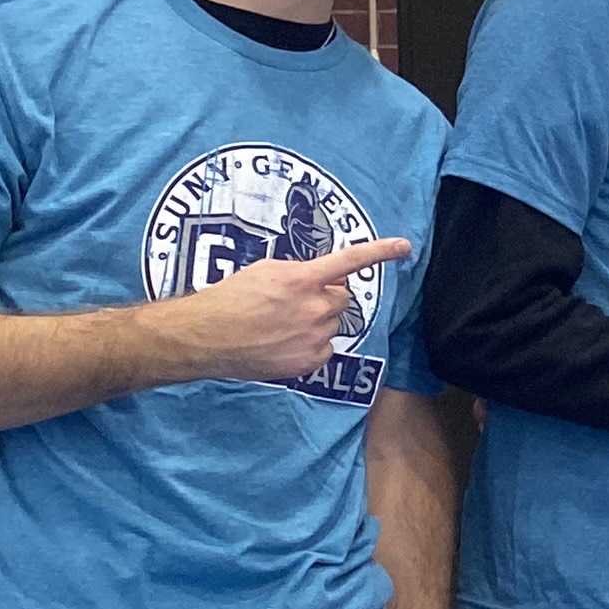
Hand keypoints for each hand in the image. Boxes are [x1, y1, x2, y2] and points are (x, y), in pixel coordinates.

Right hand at [162, 238, 413, 384]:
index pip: (349, 262)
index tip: (404, 246)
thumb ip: (298, 272)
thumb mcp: (263, 271)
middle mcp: (313, 307)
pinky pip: (325, 348)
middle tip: (293, 303)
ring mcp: (314, 336)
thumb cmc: (228, 299)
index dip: (379, 252)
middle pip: (340, 298)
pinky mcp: (310, 362)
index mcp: (302, 279)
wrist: (204, 337)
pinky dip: (311, 345)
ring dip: (316, 321)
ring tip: (281, 325)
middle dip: (325, 297)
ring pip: (332, 324)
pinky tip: (283, 343)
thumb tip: (318, 278)